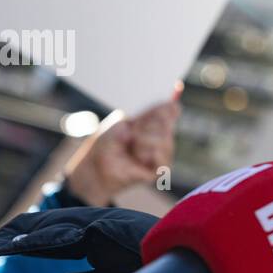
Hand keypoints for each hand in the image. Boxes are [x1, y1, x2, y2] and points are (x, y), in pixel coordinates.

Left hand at [65, 97, 180, 205]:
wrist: (97, 165)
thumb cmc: (108, 142)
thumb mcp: (127, 121)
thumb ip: (150, 115)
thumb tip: (176, 106)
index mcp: (153, 124)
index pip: (170, 111)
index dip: (169, 108)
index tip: (167, 104)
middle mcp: (162, 138)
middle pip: (166, 124)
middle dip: (146, 126)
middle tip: (132, 132)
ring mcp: (162, 154)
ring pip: (165, 139)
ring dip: (144, 140)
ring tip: (132, 147)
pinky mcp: (160, 169)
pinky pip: (162, 156)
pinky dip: (146, 153)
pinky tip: (137, 158)